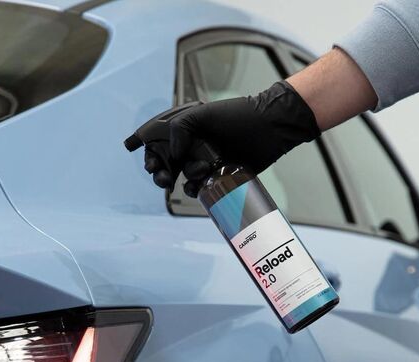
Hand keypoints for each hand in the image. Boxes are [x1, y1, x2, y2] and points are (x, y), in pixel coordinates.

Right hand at [144, 81, 320, 196]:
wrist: (269, 128)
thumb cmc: (237, 116)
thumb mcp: (202, 114)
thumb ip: (179, 129)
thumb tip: (174, 155)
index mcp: (185, 130)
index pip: (158, 143)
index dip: (149, 154)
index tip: (149, 163)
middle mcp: (193, 146)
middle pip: (167, 164)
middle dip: (161, 173)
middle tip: (164, 178)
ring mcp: (206, 162)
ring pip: (183, 177)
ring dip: (185, 178)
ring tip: (201, 170)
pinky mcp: (219, 176)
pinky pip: (199, 188)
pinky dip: (195, 190)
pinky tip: (199, 185)